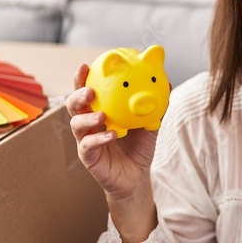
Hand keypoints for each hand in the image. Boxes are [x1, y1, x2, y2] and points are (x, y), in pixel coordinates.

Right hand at [65, 63, 159, 202]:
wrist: (137, 176)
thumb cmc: (139, 148)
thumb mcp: (149, 124)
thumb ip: (155, 106)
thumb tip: (167, 82)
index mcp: (99, 111)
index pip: (86, 91)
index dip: (82, 78)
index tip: (85, 66)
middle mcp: (89, 123)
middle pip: (74, 105)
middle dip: (77, 94)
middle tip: (90, 90)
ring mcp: (85, 140)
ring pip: (77, 124)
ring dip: (87, 117)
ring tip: (102, 115)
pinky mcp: (88, 156)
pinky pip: (88, 145)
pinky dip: (98, 138)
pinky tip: (111, 135)